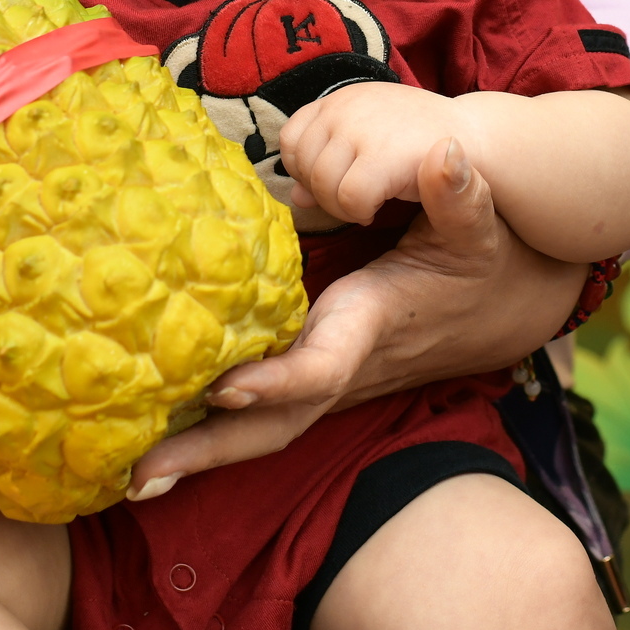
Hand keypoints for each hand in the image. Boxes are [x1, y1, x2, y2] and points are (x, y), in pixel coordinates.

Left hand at [122, 136, 579, 497]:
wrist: (504, 307)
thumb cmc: (484, 257)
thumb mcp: (479, 221)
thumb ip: (458, 192)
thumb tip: (445, 156)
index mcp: (371, 324)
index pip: (323, 366)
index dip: (278, 381)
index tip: (226, 385)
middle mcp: (345, 366)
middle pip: (274, 424)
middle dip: (209, 450)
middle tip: (137, 473)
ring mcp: (329, 381)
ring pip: (260, 429)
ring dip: (197, 452)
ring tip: (125, 472)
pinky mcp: (317, 379)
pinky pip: (259, 415)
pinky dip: (209, 432)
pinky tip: (149, 433)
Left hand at [279, 82, 468, 225]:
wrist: (473, 136)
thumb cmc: (418, 142)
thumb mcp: (368, 141)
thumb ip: (330, 162)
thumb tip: (295, 197)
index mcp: (338, 100)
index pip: (291, 139)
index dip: (307, 169)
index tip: (338, 180)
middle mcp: (344, 108)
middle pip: (302, 166)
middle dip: (323, 193)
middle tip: (355, 198)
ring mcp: (362, 129)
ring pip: (321, 185)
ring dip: (340, 207)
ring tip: (368, 204)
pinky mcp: (384, 156)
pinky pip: (348, 198)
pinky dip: (358, 212)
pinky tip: (378, 208)